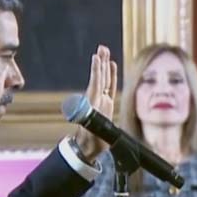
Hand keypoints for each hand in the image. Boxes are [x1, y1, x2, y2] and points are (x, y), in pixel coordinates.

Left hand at [73, 45, 116, 160]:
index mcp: (92, 104)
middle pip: (99, 77)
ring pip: (103, 79)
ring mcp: (101, 100)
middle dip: (100, 62)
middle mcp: (96, 99)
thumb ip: (90, 122)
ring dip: (104, 65)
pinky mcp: (106, 104)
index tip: (96, 58)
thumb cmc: (91, 142)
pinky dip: (111, 76)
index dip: (96, 71)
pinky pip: (109, 86)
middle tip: (101, 48)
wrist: (89, 148)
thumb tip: (84, 114)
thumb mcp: (91, 132)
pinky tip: (112, 66)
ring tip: (105, 51)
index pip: (95, 84)